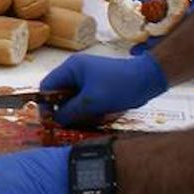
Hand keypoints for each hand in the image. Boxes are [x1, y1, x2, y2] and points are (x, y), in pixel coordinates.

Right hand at [39, 53, 167, 126]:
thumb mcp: (92, 101)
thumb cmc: (118, 86)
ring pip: (73, 100)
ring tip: (91, 119)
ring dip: (78, 112)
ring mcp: (87, 79)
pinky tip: (99, 116)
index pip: (47, 86)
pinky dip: (88, 110)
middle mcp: (76, 72)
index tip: (50, 121)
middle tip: (70, 125)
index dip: (45, 104)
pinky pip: (85, 101)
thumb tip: (55, 121)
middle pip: (60, 94)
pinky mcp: (97, 87)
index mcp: (71, 68)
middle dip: (65, 110)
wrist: (147, 79)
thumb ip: (70, 111)